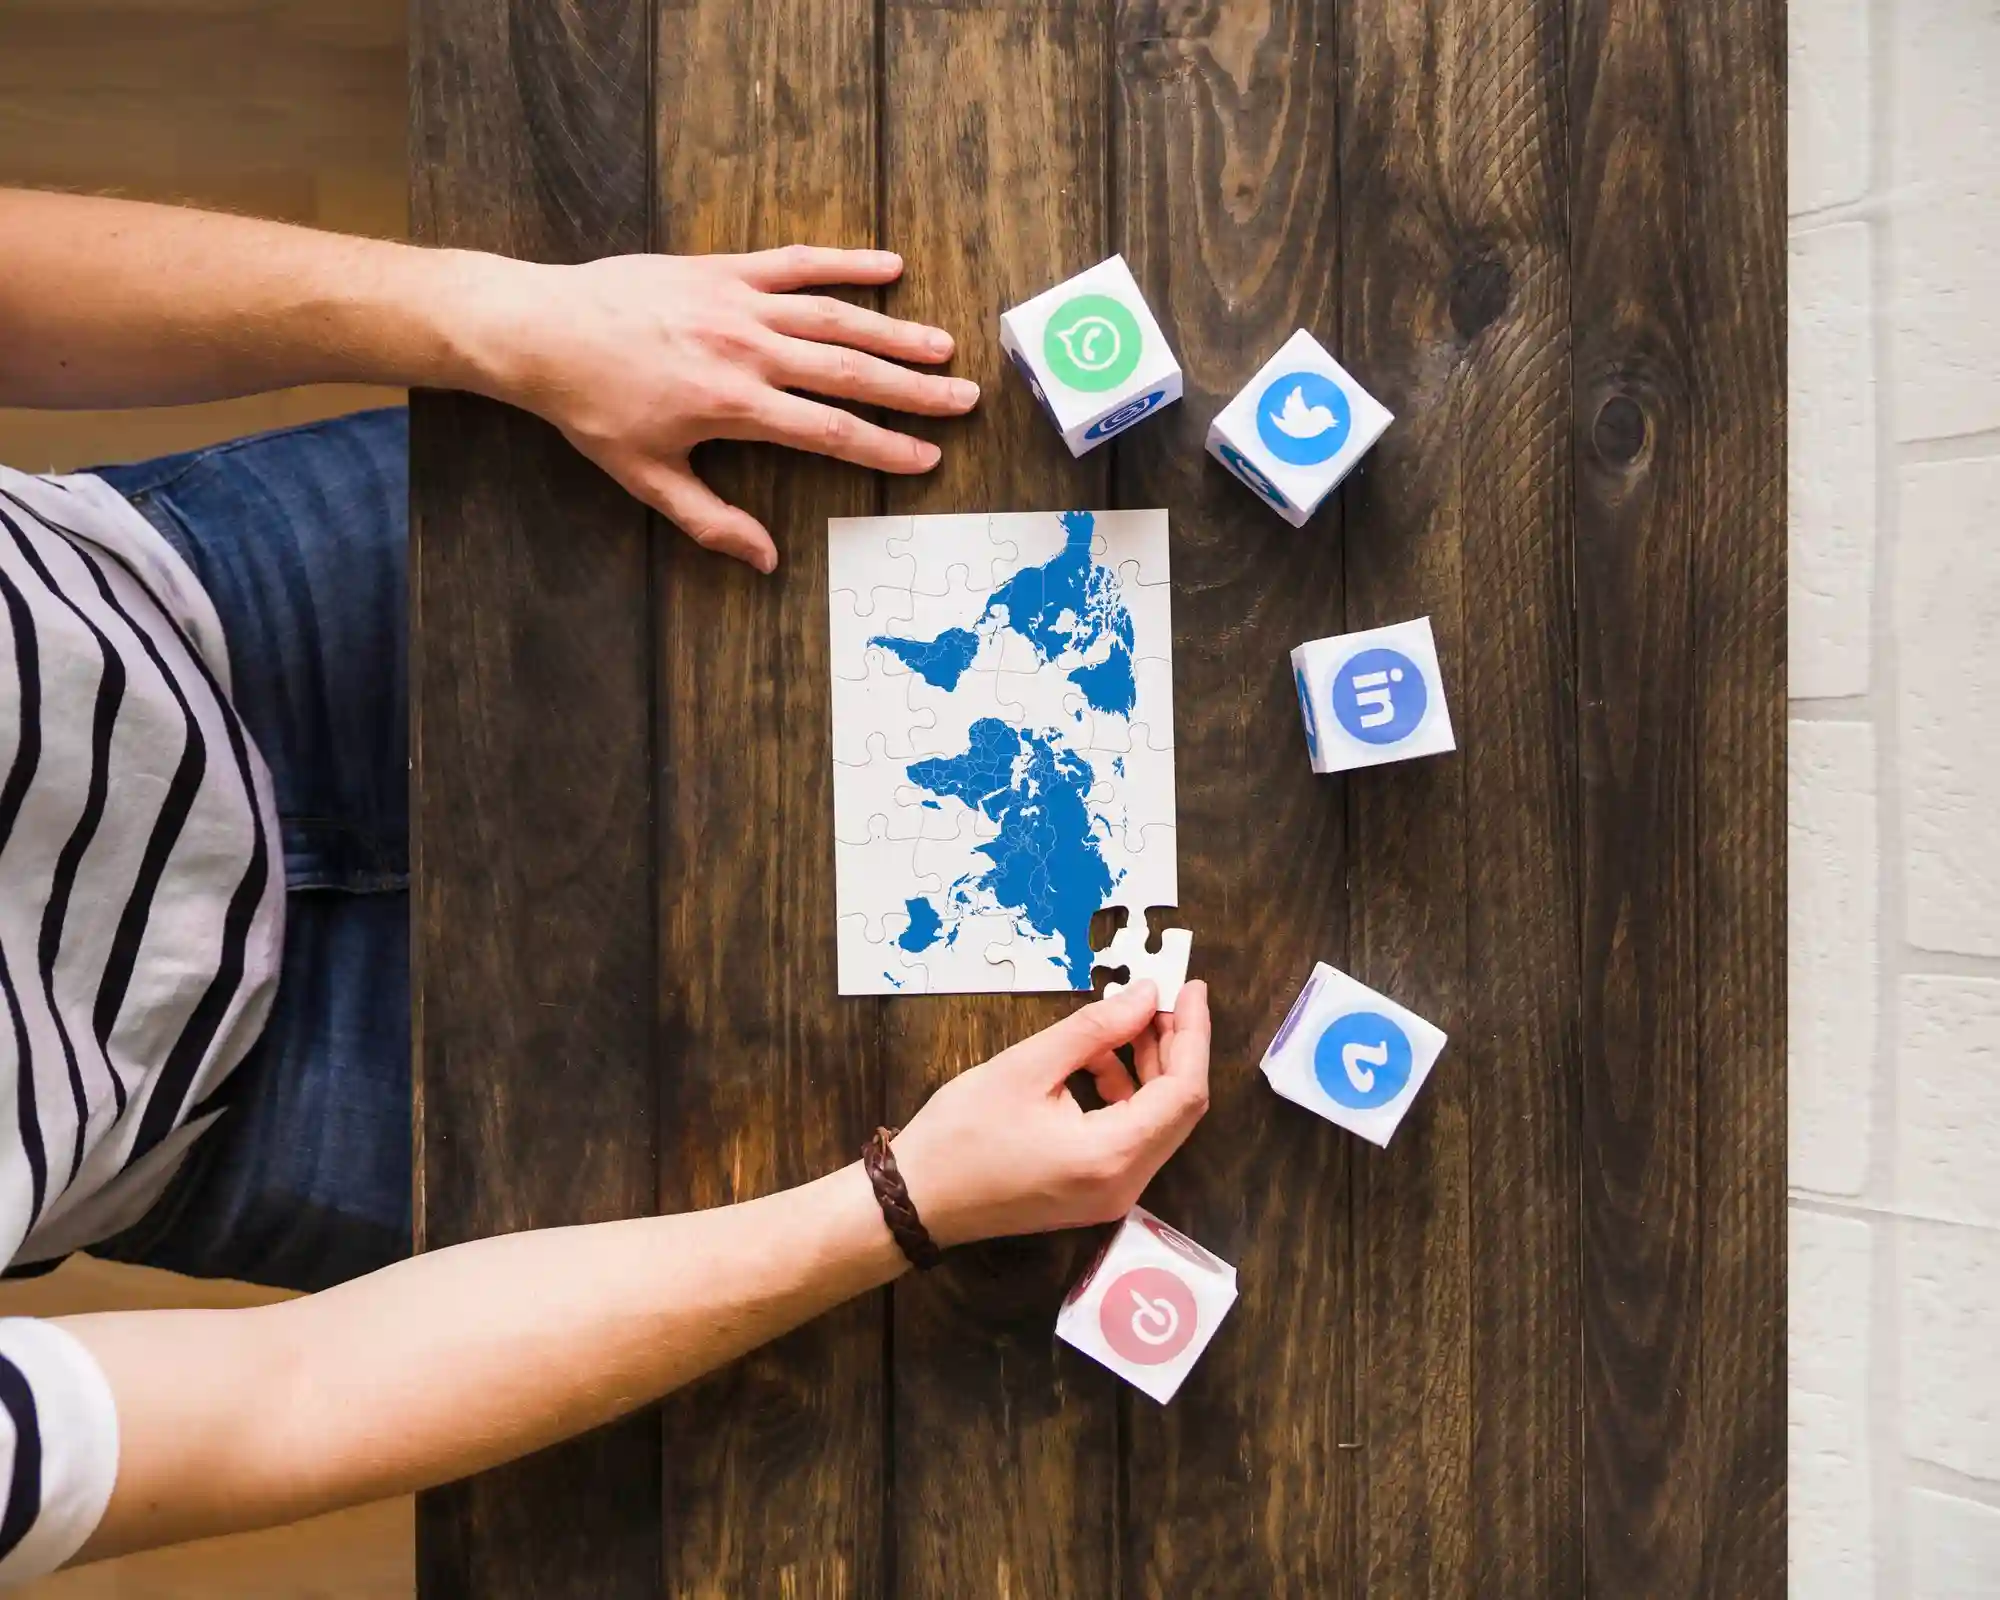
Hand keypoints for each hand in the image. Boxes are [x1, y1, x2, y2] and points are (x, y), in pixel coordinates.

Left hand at [467, 246, 976, 572]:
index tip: (928, 457)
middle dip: (913, 390)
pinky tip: (889, 266)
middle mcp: (748, 350)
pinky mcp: (723, 269)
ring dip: (894, 331)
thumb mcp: (647, 477)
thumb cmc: (590, 409)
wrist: (540, 330)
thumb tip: (766, 560)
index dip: (886, 447)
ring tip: (943, 346)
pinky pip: (796, 262)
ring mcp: (739, 303)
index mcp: (735, 405)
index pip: (831, 432)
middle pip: (850, 372)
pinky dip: (844, 262)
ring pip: (835, 317)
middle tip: (964, 399)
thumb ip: (711, 521)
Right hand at [889, 981, 1212, 1247]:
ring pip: (1156, 1122)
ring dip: (1148, 1069)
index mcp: (1111, 1157)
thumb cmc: (961, 1136)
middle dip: (1174, 1048)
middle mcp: (1123, 1184)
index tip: (1190, 989)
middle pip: (1178, 1109)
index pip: (1183, 1092)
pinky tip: (1095, 1062)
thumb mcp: (1027, 1066)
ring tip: (1121, 1023)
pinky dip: (1125, 1094)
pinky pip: (1131, 1136)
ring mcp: (1111, 1194)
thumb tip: (1146, 996)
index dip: (1192, 1035)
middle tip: (1159, 997)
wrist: (918, 1200)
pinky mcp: (1095, 1192)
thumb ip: (1095, 1029)